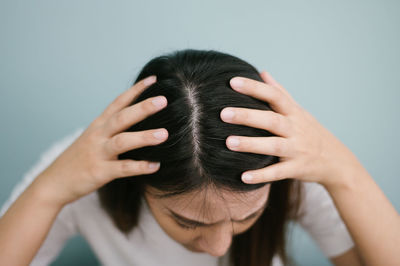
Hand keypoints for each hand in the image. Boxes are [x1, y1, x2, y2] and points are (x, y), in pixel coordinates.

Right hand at [36, 75, 168, 205]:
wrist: (55, 182)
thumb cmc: (80, 158)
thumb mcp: (94, 137)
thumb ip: (113, 127)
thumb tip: (138, 118)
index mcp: (99, 124)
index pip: (119, 102)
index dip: (136, 90)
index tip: (154, 79)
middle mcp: (98, 135)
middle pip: (122, 117)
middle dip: (142, 108)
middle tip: (164, 100)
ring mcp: (98, 153)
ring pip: (122, 141)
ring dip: (144, 137)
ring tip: (165, 134)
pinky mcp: (99, 172)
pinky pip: (122, 168)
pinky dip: (139, 167)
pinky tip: (155, 165)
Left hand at [220, 71, 360, 188]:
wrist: (337, 161)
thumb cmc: (311, 132)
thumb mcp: (299, 111)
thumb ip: (280, 93)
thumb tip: (262, 72)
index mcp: (293, 113)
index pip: (274, 96)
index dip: (254, 88)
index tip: (233, 82)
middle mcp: (295, 129)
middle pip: (271, 120)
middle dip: (247, 116)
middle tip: (223, 113)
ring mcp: (297, 150)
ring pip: (273, 146)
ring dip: (251, 144)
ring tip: (229, 142)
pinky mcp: (297, 169)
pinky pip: (278, 173)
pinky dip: (261, 175)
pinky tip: (243, 176)